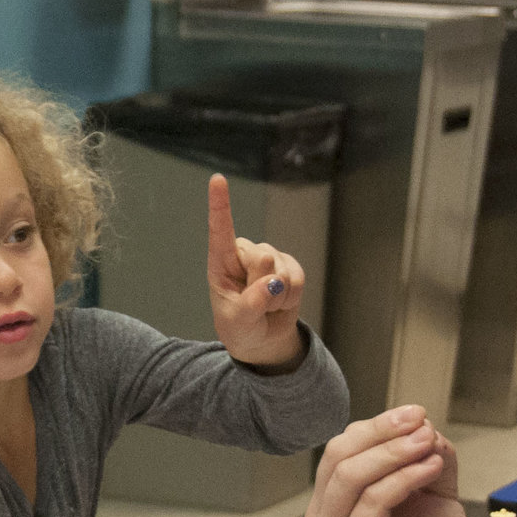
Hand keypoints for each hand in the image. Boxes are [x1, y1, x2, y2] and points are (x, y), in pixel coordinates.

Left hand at [207, 173, 306, 368]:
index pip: (220, 230)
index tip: (217, 179)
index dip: (220, 204)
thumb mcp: (237, 322)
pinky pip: (298, 280)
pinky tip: (281, 303)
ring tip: (266, 306)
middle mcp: (244, 253)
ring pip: (282, 272)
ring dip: (277, 298)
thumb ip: (252, 303)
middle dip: (264, 287)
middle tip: (255, 304)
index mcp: (220, 262)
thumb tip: (273, 282)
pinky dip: (291, 298)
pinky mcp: (290, 265)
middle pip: (263, 258)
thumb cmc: (240, 327)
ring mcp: (269, 256)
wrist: (262, 338)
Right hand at [306, 407, 471, 516]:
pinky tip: (431, 469)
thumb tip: (423, 426)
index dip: (378, 426)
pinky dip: (405, 477)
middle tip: (419, 419)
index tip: (416, 414)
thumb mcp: (431, 494)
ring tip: (429, 442)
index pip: (342, 449)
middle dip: (381, 431)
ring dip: (394, 451)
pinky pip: (373, 501)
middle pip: (338, 455)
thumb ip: (424, 459)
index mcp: (333, 503)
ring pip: (351, 475)